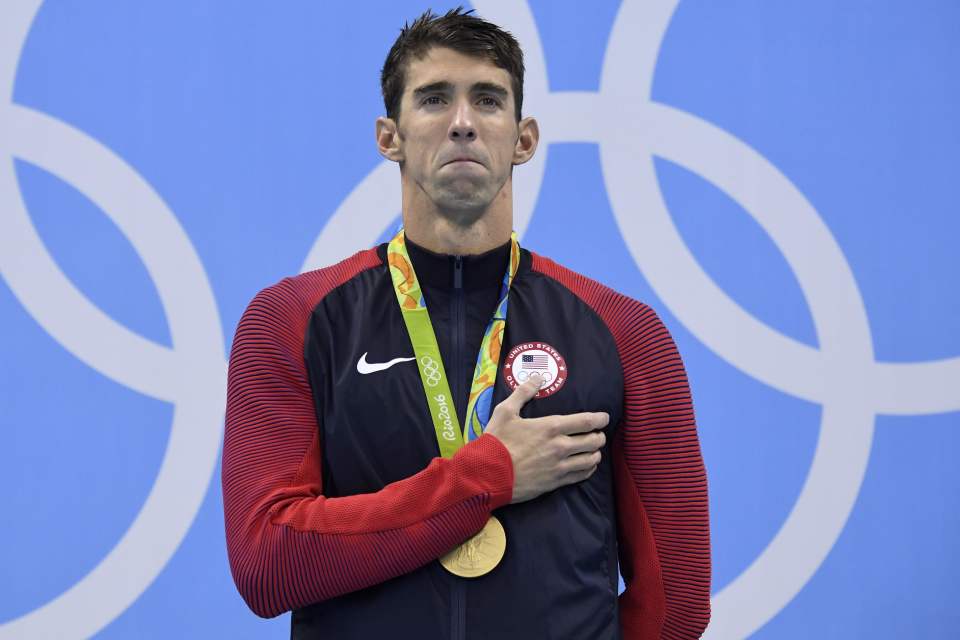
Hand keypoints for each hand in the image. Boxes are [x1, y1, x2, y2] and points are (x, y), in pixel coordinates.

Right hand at [483, 374, 608, 503]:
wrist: (488, 474)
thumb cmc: (496, 441)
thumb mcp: (505, 411)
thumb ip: (524, 392)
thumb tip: (537, 377)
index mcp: (551, 427)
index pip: (586, 422)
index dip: (600, 419)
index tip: (604, 417)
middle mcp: (560, 447)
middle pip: (593, 441)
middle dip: (599, 436)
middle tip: (598, 433)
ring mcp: (559, 467)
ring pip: (591, 460)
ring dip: (596, 453)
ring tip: (594, 450)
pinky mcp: (555, 482)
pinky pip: (581, 476)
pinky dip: (588, 469)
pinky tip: (587, 466)